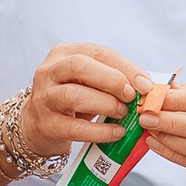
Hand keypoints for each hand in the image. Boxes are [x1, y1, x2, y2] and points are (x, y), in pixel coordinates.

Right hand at [16, 42, 154, 162]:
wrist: (37, 123)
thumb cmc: (72, 98)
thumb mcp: (88, 80)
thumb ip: (113, 77)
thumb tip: (148, 86)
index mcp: (64, 53)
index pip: (98, 52)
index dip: (125, 67)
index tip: (146, 84)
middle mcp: (49, 71)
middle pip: (80, 67)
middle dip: (111, 80)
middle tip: (132, 96)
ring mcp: (44, 97)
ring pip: (74, 95)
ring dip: (106, 104)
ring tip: (124, 113)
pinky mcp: (46, 124)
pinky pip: (75, 127)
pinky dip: (100, 131)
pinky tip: (117, 132)